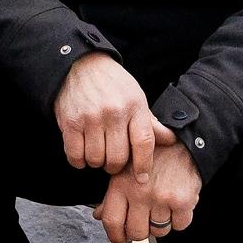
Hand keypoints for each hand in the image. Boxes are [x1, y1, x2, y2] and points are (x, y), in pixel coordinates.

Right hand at [53, 53, 157, 175]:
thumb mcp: (136, 97)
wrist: (80, 64)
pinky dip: (79, 160)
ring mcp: (91, 117)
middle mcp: (114, 112)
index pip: (144, 143)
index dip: (143, 165)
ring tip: (96, 151)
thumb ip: (150, 123)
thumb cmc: (112, 84)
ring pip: (96, 159)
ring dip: (96, 162)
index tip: (142, 178)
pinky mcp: (71, 122)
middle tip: (112, 160)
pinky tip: (82, 152)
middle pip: (118, 158)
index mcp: (134, 105)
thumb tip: (171, 141)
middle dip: (115, 166)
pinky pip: (75, 155)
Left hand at [95, 138, 200, 242]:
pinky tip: (176, 205)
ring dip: (161, 225)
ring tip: (162, 208)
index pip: (112, 221)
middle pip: (136, 233)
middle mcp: (140, 192)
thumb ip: (112, 194)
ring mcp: (161, 197)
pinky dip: (179, 219)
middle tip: (146, 220)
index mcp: (121, 184)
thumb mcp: (125, 169)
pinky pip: (179, 225)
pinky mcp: (182, 200)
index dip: (115, 236)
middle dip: (141, 231)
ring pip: (159, 232)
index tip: (120, 240)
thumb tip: (98, 216)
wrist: (184, 142)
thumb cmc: (152, 158)